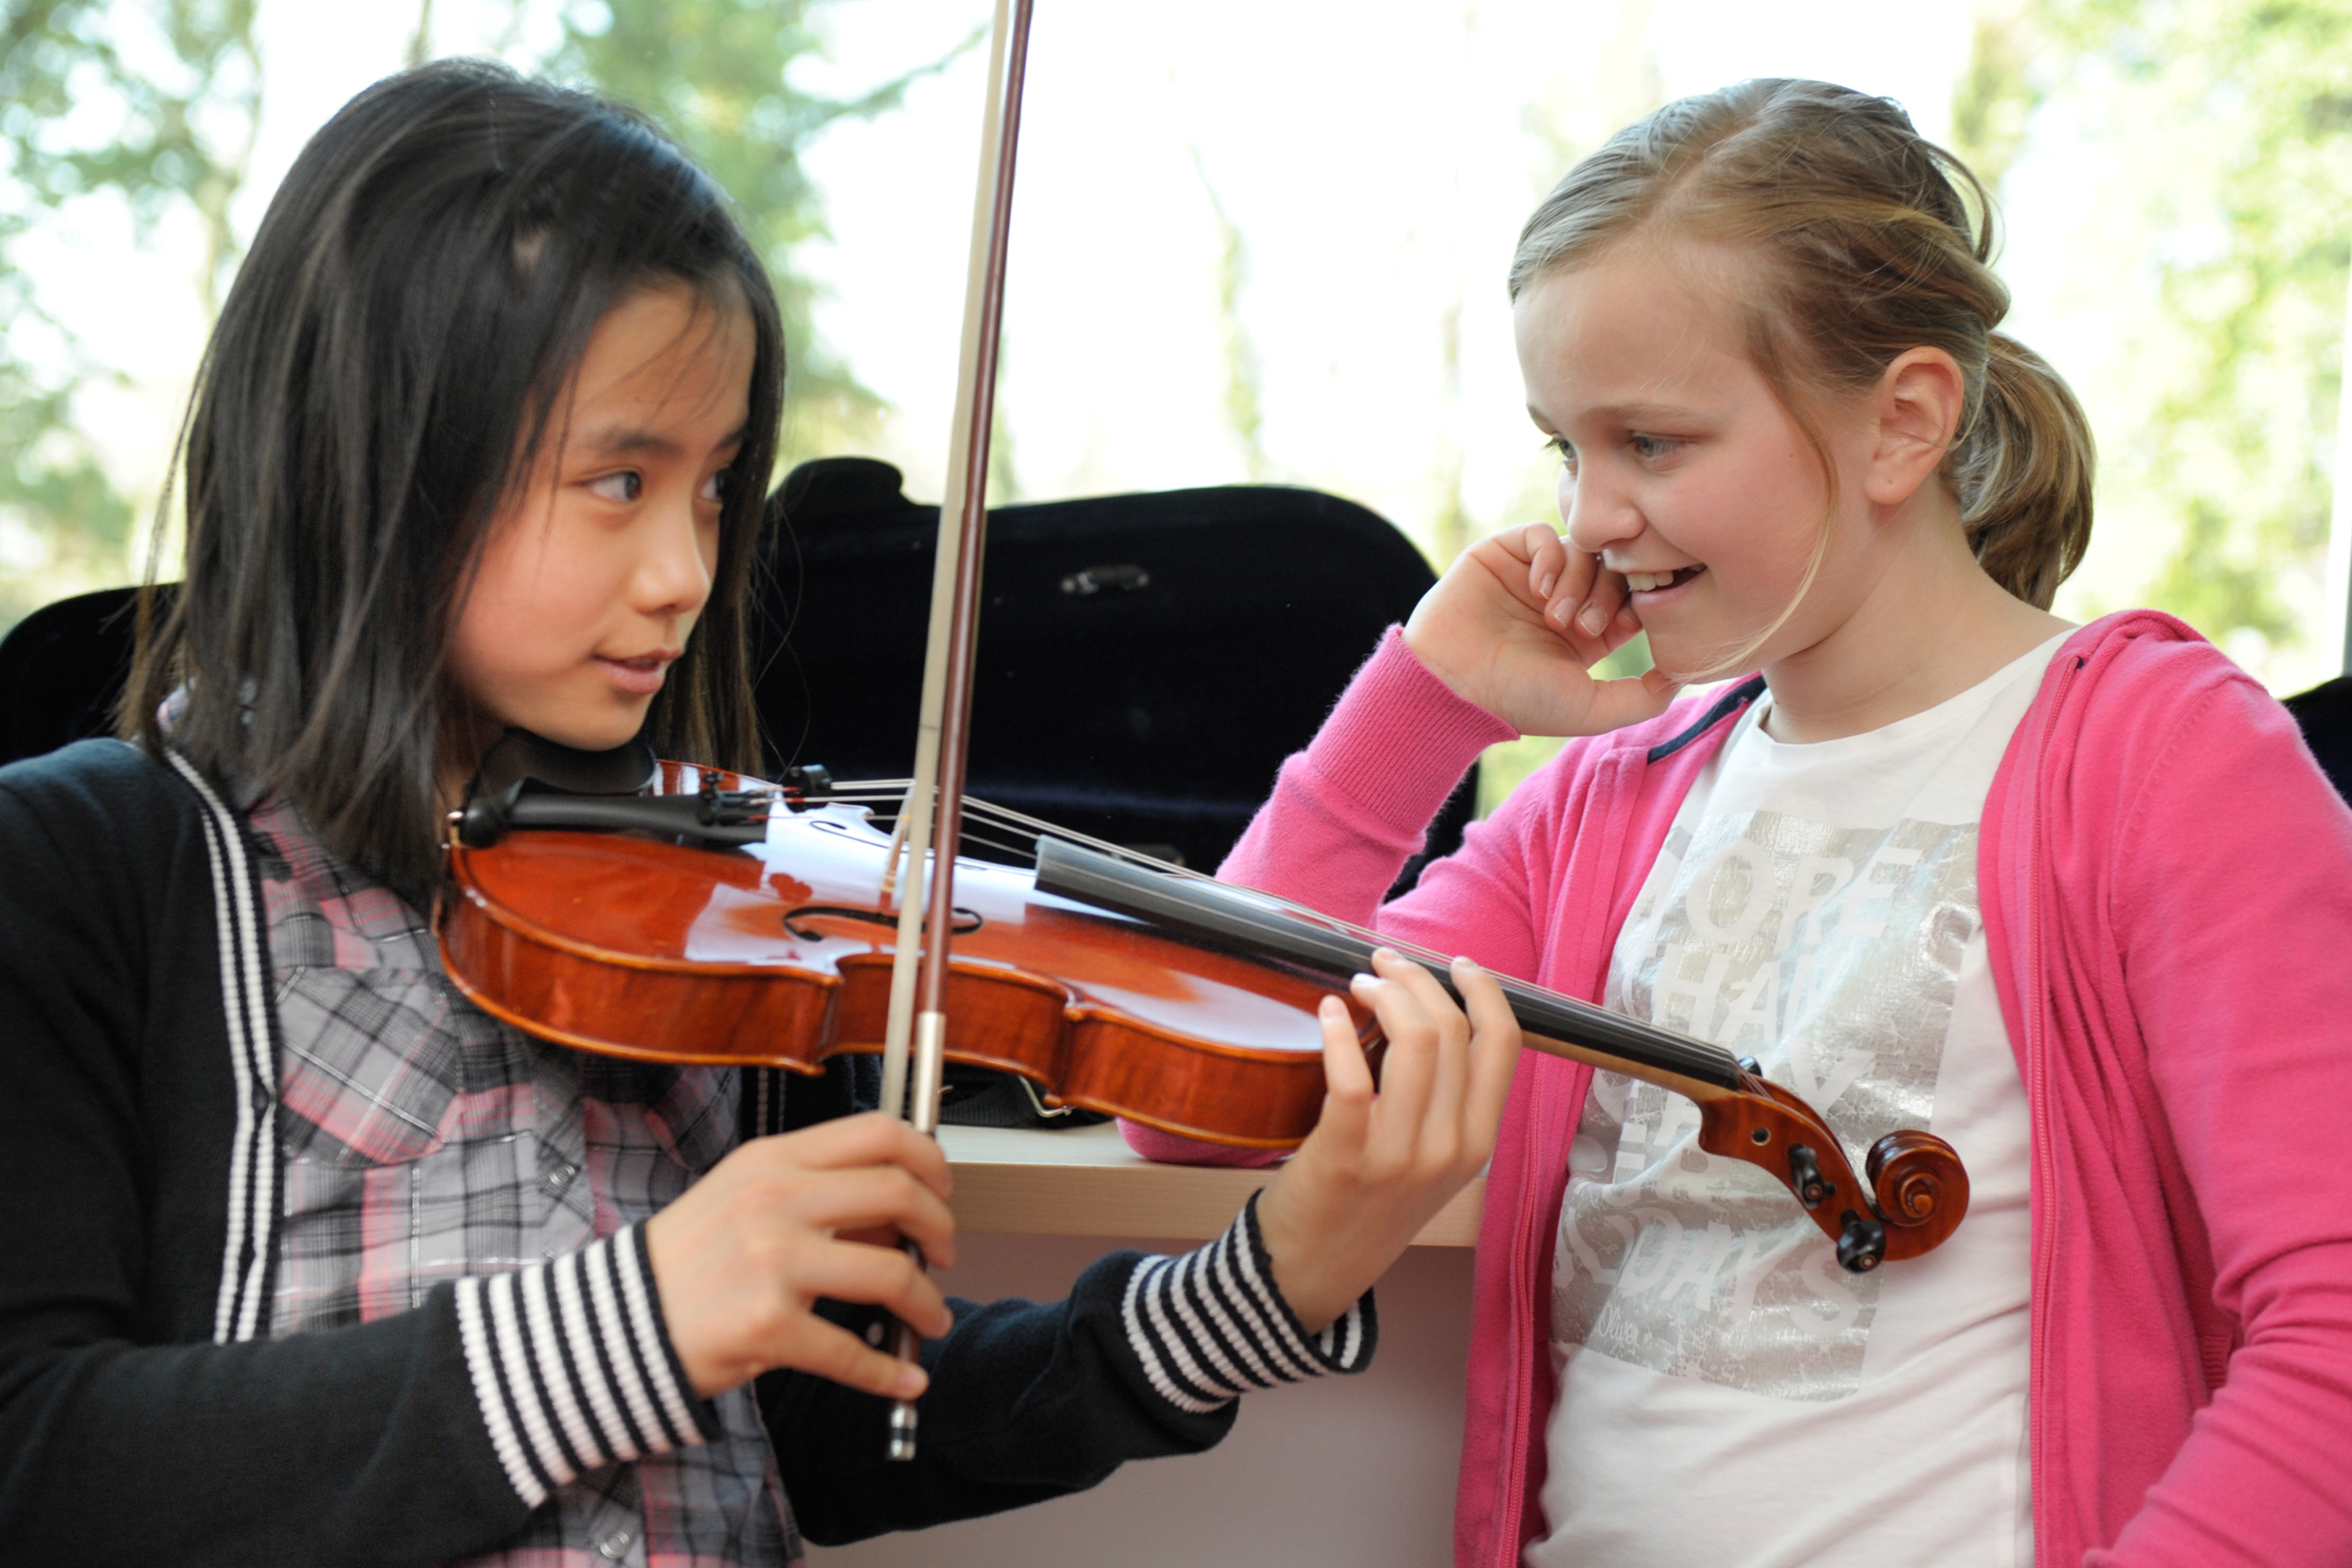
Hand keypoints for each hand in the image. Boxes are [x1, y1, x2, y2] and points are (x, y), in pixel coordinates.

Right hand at [643, 1112, 958, 1399]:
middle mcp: (776, 1201)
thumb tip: (898, 1215)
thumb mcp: (744, 1198)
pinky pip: (852, 1352)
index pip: (878, 1133)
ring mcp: (773, 1263)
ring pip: (891, 1273)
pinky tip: (903, 1379)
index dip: (929, 1158)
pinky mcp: (769, 1327)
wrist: (615, 1322)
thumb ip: (817, 1195)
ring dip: (926, 1302)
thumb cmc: (685, 1261)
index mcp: (773, 1160)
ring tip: (929, 1318)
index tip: (942, 1187)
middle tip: (944, 1253)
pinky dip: (888, 1372)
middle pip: (899, 1194)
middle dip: (940, 1228)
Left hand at [1254, 949, 1520, 1332]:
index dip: (1483, 990)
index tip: (1455, 964)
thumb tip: (1436, 1016)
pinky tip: (1329, 1012)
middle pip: (1453, 1030)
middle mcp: (1449, 1148)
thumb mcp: (1432, 1162)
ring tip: (1359, 986)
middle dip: (1417, 980)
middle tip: (1383, 966)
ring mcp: (1399, 1155)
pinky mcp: (1344, 1157)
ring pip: (1416, 1042)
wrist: (1314, 1272)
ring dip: (1384, 995)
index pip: (1503, 1044)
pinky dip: (1338, 1032)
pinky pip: (1351, 1077)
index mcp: (1478, 1143)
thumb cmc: (1369, 1206)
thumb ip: (1447, 1102)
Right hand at [1403, 521, 1677, 735]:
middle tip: (1585, 628)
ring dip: (1578, 581)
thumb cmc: (1518, 701)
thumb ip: (1644, 697)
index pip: (1631, 597)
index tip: (1631, 623)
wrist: (1452, 684)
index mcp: (1586, 634)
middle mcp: (1562, 600)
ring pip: (1581, 550)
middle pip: (1611, 569)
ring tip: (1555, 617)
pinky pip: (1543, 535)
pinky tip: (1540, 589)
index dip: (1639, 603)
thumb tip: (1685, 671)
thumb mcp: (1593, 709)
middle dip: (1607, 595)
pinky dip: (1550, 558)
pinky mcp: (1503, 553)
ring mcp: (1533, 575)